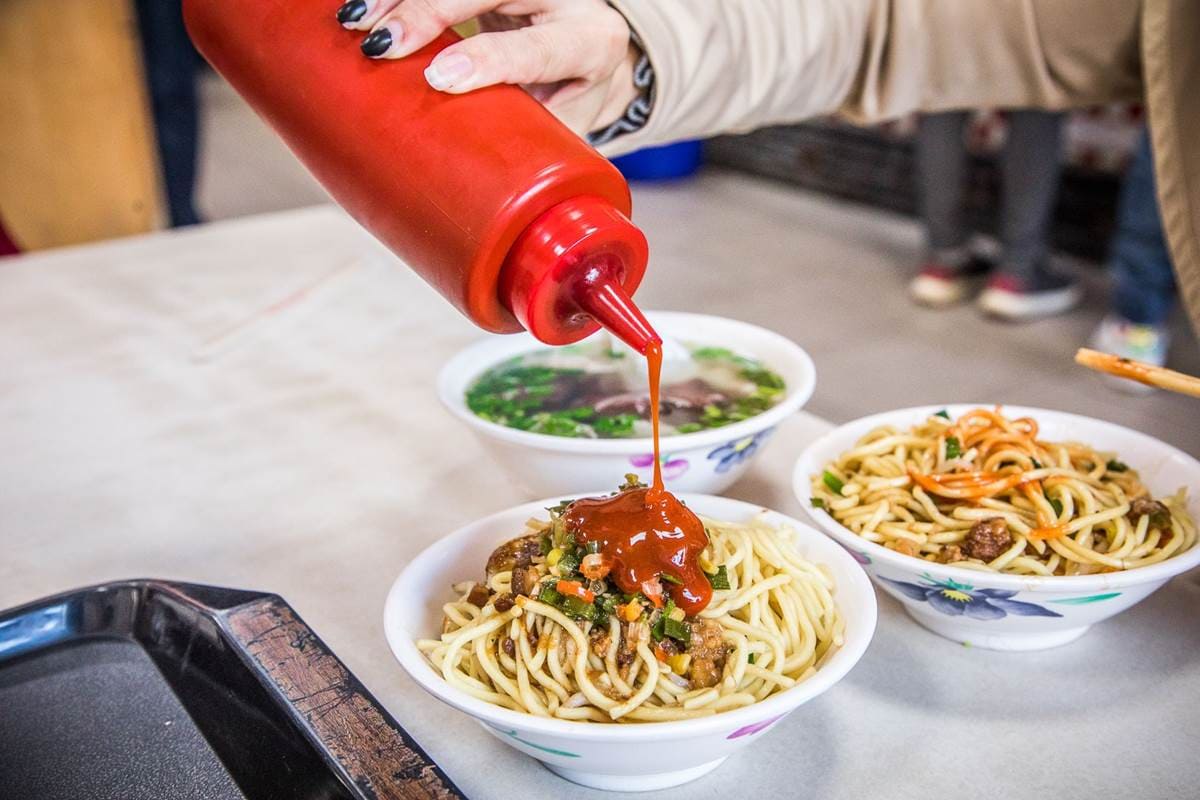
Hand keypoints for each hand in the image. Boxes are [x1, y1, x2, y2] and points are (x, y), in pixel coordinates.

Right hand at [334, 0, 638, 133]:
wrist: (595, 51)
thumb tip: (482, 201)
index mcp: (589, 43)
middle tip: (380, 43)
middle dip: (428, 12)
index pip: (537, 47)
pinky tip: (367, 1)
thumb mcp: (565, 128)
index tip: (439, 78)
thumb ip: (532, 151)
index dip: (488, 60)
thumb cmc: (576, 100)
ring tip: (354, 20)